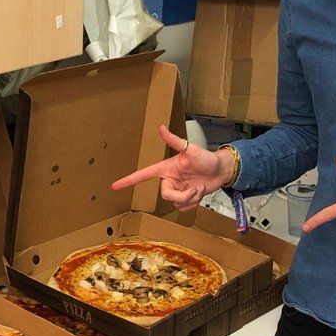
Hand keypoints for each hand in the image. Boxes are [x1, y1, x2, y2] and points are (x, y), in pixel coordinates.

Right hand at [110, 124, 230, 210]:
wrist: (220, 171)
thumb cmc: (206, 157)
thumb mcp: (190, 149)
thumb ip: (174, 140)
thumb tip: (161, 127)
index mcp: (165, 169)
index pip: (143, 175)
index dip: (128, 181)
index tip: (114, 186)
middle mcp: (169, 180)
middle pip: (165, 195)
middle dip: (182, 195)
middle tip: (196, 189)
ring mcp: (177, 190)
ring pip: (176, 203)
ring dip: (191, 198)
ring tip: (199, 187)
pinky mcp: (185, 198)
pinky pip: (183, 208)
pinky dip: (193, 204)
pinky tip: (199, 194)